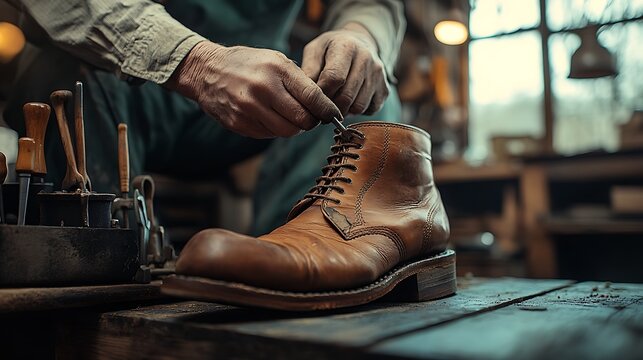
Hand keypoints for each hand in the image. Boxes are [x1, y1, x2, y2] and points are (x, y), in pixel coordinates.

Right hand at [167, 42, 341, 137]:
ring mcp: (249, 109)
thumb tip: (323, 105)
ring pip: (286, 132)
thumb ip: (299, 81)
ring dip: (294, 128)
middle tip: (311, 118)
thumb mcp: (276, 60)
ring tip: (290, 116)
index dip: (327, 110)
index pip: (313, 98)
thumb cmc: (247, 64)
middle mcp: (263, 90)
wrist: (207, 71)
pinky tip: (270, 117)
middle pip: (302, 121)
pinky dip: (275, 130)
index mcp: (276, 70)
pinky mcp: (240, 124)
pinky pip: (269, 135)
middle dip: (311, 122)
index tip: (333, 115)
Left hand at [302, 23, 388, 115]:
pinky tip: (350, 101)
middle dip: (331, 107)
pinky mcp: (385, 88)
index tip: (314, 99)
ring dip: (344, 110)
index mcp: (346, 46)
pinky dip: (358, 111)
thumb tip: (304, 95)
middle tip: (321, 108)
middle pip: (346, 96)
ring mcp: (378, 74)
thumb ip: (308, 70)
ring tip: (335, 103)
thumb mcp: (315, 51)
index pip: (334, 78)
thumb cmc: (331, 50)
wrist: (359, 44)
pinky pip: (370, 110)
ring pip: (358, 106)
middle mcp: (367, 58)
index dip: (321, 94)